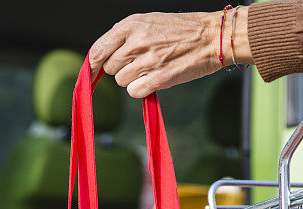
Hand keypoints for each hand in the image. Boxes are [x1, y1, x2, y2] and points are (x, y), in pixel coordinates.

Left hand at [89, 9, 252, 96]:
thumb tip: (102, 57)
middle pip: (110, 69)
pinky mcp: (158, 79)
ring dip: (133, 79)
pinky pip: (135, 92)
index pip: (98, 50)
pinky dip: (141, 89)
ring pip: (122, 82)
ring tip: (151, 67)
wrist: (210, 37)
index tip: (92, 73)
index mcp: (131, 25)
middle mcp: (136, 42)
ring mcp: (147, 61)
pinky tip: (154, 78)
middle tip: (139, 62)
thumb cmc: (179, 30)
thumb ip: (124, 37)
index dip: (93, 65)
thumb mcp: (148, 22)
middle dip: (121, 69)